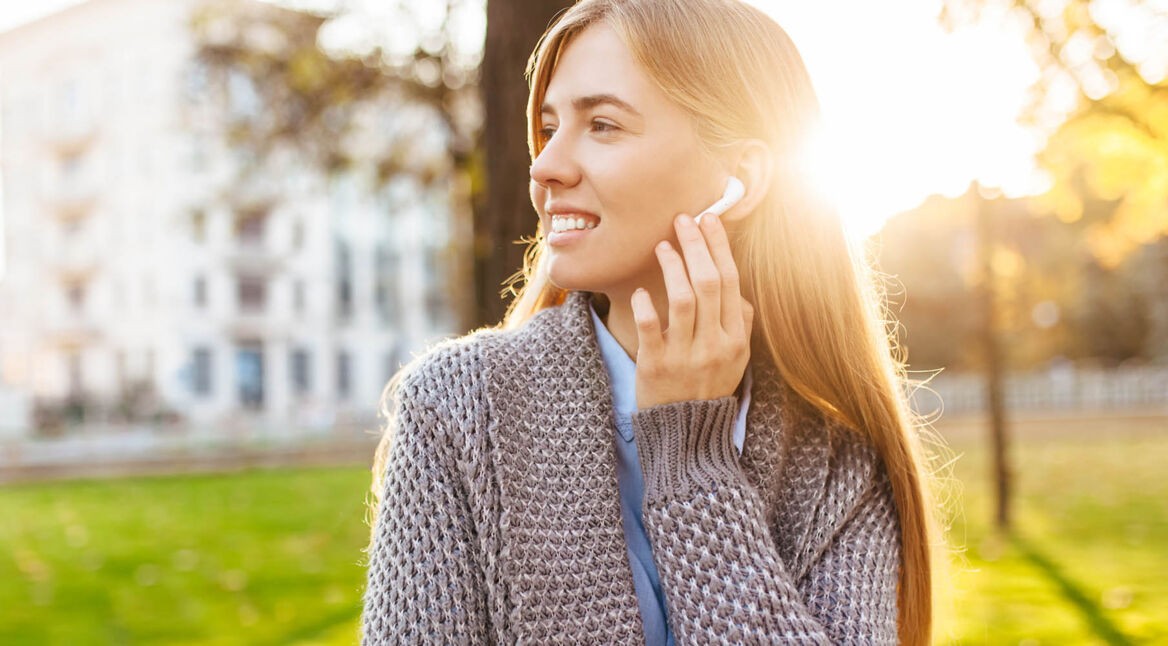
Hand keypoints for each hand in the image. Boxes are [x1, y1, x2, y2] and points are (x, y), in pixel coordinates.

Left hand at [632, 212, 753, 409]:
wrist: (687, 433)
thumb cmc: (709, 386)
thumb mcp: (736, 358)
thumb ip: (738, 322)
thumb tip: (734, 286)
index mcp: (736, 339)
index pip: (729, 281)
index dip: (718, 246)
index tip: (709, 219)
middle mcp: (715, 344)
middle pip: (708, 283)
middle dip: (696, 245)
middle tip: (682, 220)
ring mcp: (685, 356)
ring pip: (682, 300)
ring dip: (672, 267)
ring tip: (662, 246)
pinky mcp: (656, 366)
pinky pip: (650, 328)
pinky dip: (646, 306)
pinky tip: (640, 292)